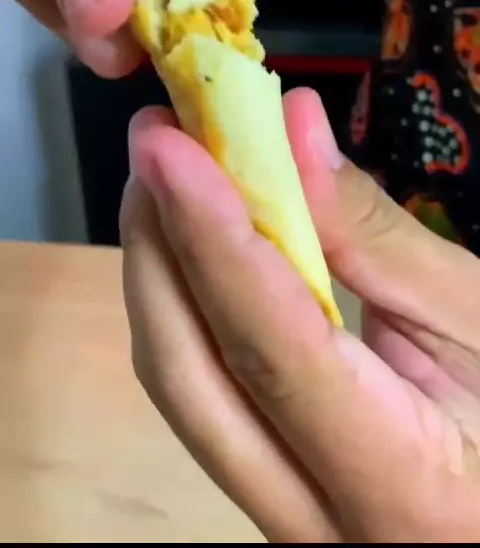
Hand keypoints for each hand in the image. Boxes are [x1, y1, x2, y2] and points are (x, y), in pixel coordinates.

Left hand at [122, 88, 479, 542]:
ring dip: (162, 270)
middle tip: (157, 140)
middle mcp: (315, 525)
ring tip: (169, 175)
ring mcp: (279, 520)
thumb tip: (292, 129)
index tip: (168, 147)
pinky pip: (201, 393)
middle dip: (158, 244)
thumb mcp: (473, 313)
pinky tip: (197, 243)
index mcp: (400, 483)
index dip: (212, 237)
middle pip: (191, 377)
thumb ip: (371, 231)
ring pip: (181, 390)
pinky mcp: (265, 491)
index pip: (273, 350)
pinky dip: (187, 307)